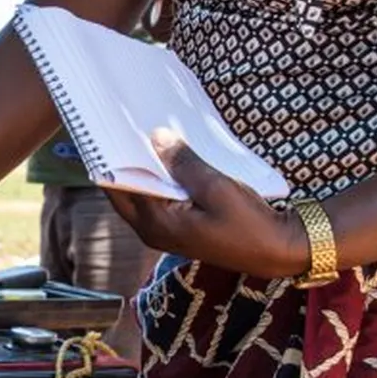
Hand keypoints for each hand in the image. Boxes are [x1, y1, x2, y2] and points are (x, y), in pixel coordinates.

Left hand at [104, 130, 310, 280]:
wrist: (275, 251)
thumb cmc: (248, 224)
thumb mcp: (216, 187)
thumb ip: (184, 163)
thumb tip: (156, 137)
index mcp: (155, 223)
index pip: (118, 187)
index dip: (108, 158)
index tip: (102, 129)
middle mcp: (152, 230)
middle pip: (123, 191)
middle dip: (119, 160)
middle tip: (118, 126)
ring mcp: (164, 231)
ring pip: (139, 195)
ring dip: (138, 169)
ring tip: (138, 135)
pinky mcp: (178, 228)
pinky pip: (156, 199)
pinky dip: (156, 178)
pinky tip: (164, 156)